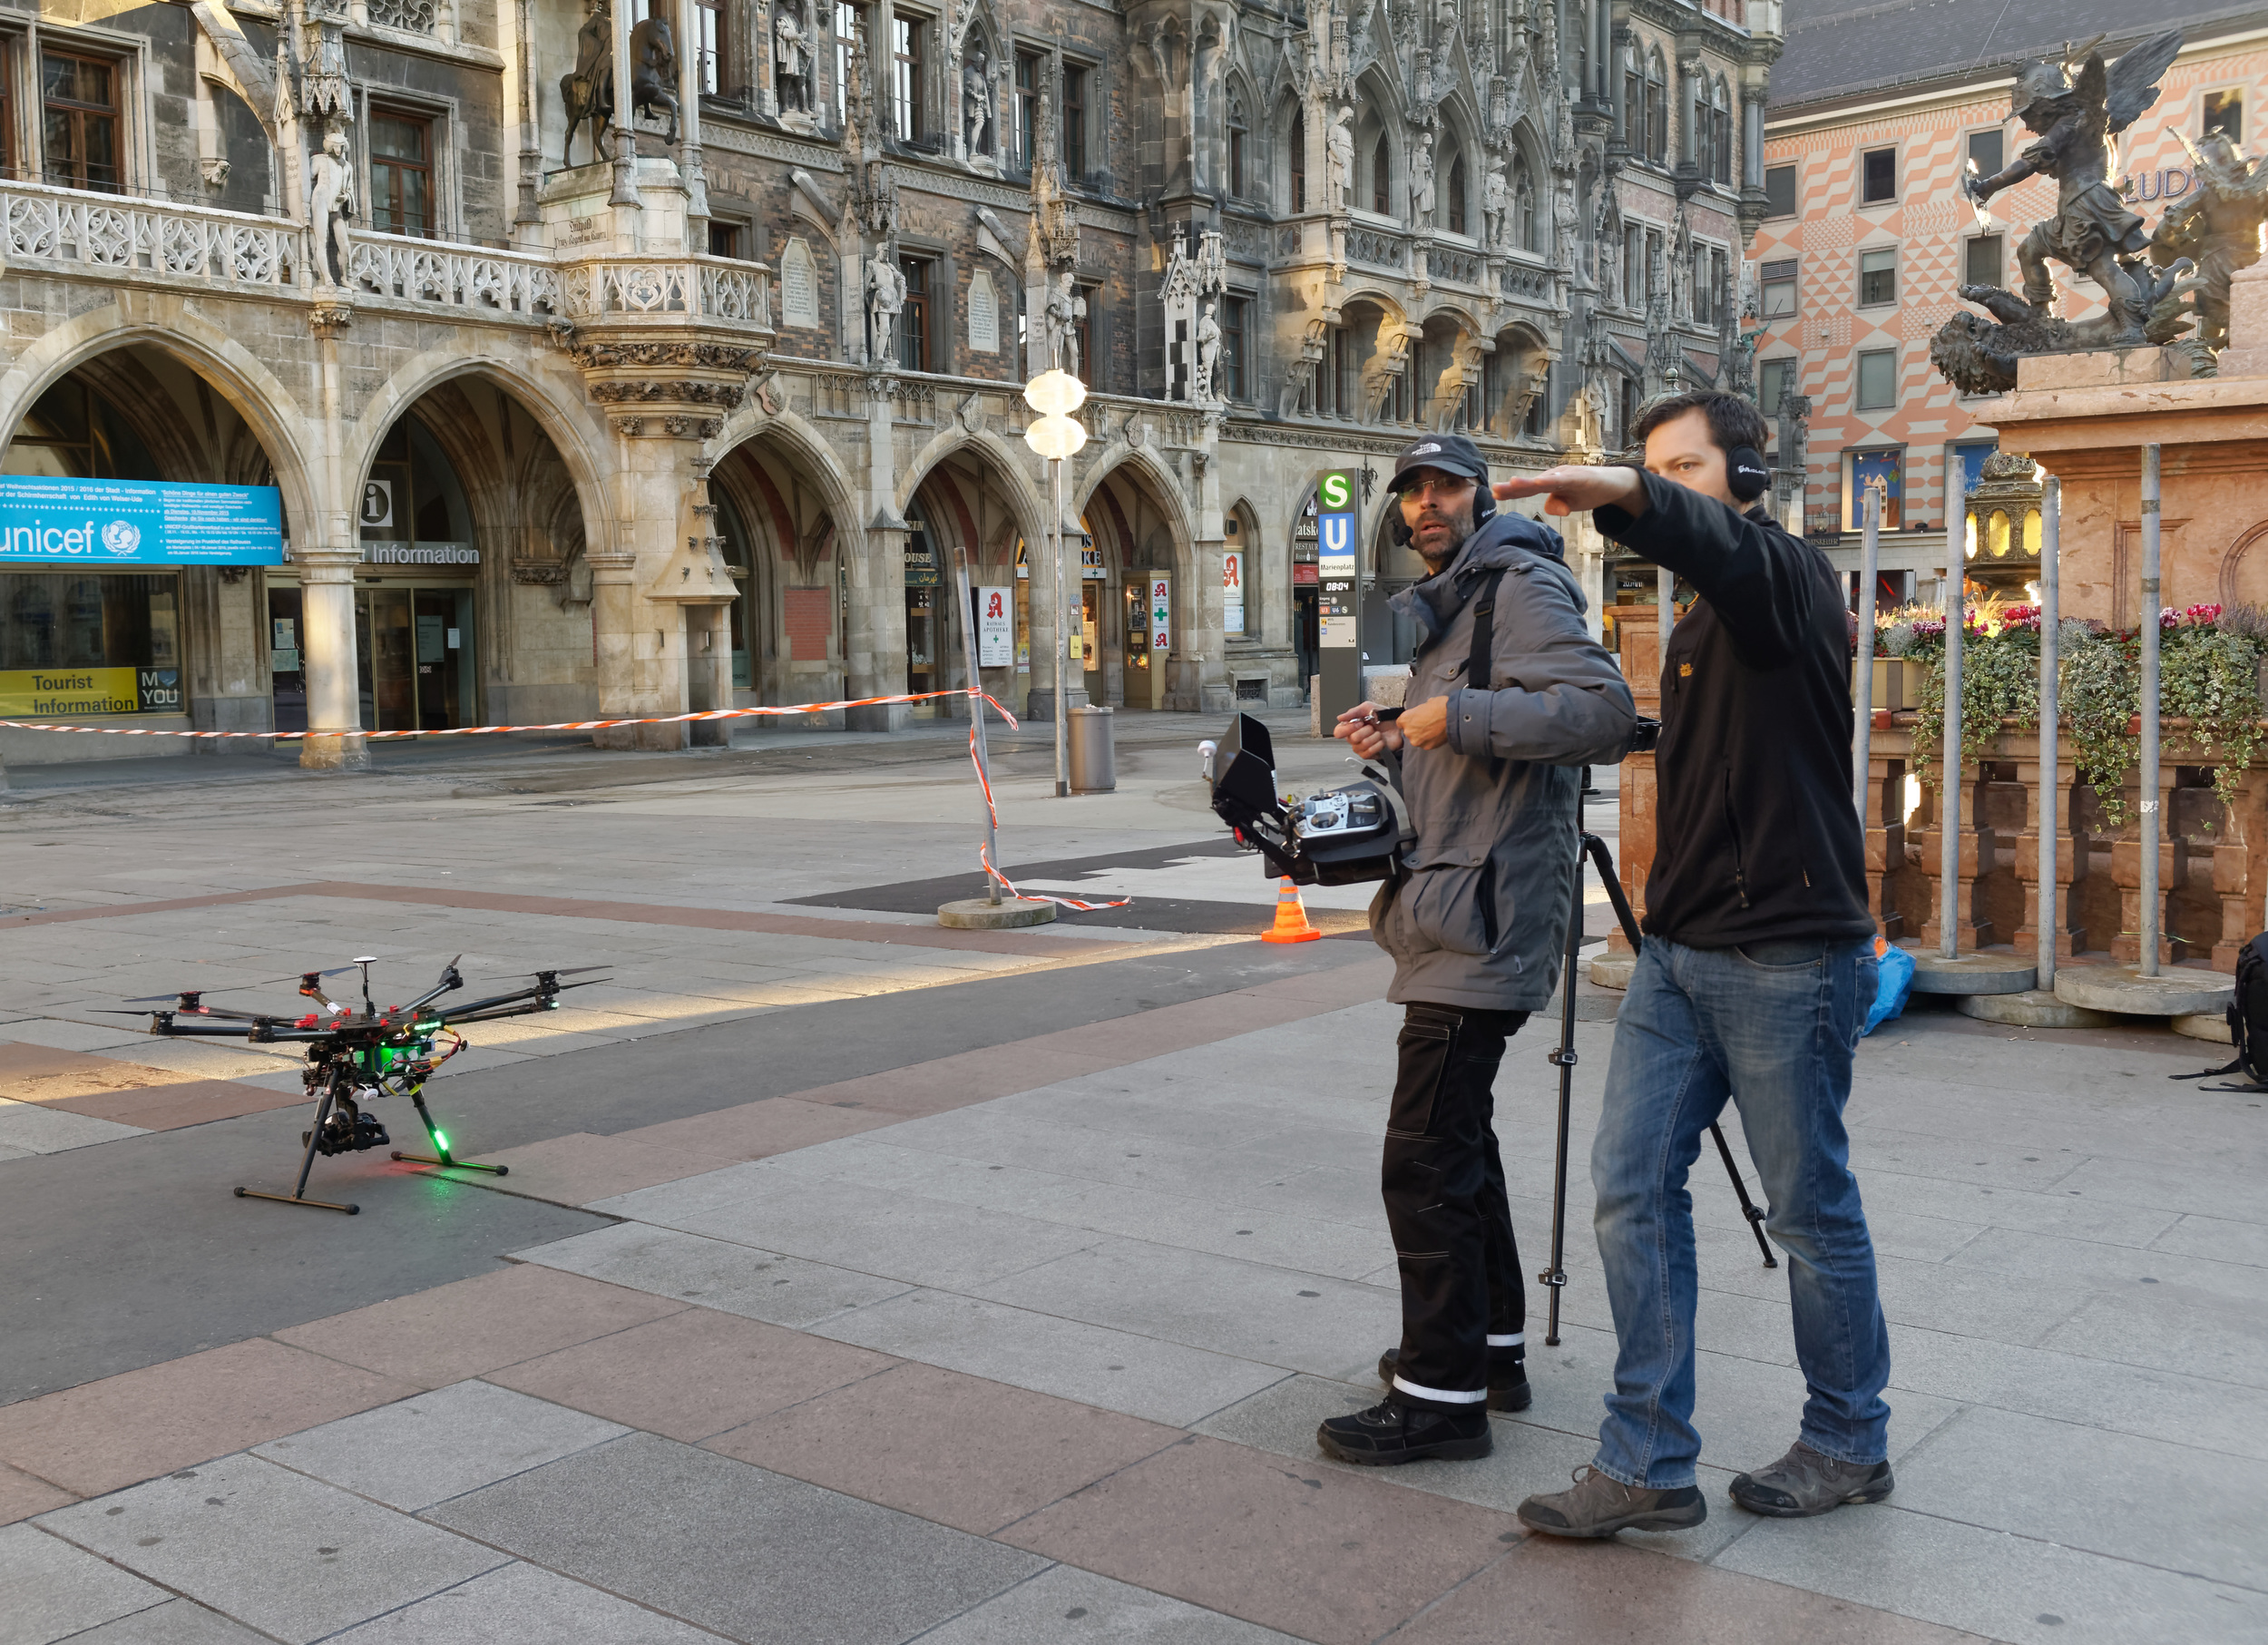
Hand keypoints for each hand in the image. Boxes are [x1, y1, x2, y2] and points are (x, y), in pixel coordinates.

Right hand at [1334, 701, 1403, 758]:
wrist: (1397, 726)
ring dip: (1374, 737)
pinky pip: (1369, 752)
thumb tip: (1339, 718)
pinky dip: (1378, 744)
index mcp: (1350, 727)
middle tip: (1372, 727)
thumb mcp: (1368, 708)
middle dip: (1366, 730)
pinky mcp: (1369, 755)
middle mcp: (1353, 738)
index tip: (1360, 722)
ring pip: (1362, 744)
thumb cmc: (1383, 717)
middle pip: (1352, 738)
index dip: (1348, 728)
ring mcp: (1360, 748)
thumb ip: (1353, 712)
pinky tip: (1381, 741)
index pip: (1338, 732)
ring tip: (1378, 734)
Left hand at [1398, 695, 1449, 750]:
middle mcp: (1408, 731)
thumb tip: (1424, 710)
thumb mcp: (1427, 703)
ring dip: (1423, 736)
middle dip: (1416, 729)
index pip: (1401, 723)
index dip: (1409, 721)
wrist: (1453, 716)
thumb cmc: (1441, 707)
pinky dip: (1430, 740)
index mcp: (1405, 719)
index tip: (1414, 720)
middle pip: (1409, 732)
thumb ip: (1420, 710)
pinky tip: (1437, 734)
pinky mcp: (1426, 747)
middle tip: (1427, 724)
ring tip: (1433, 729)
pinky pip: (1426, 744)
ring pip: (1417, 739)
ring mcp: (1417, 741)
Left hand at [1492, 466, 1646, 518]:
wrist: (1615, 484)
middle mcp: (1557, 476)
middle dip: (1513, 488)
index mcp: (1551, 483)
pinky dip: (1554, 481)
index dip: (1511, 492)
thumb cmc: (1589, 491)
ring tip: (1513, 484)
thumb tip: (1548, 508)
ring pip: (1546, 480)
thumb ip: (1557, 505)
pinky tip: (1543, 483)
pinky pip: (1566, 480)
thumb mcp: (1571, 503)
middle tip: (1494, 491)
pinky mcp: (1583, 477)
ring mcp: (1569, 475)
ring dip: (1530, 482)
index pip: (1528, 489)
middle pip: (1532, 483)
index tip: (1493, 495)